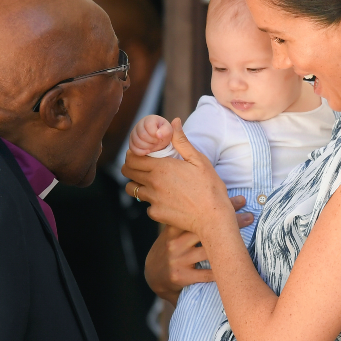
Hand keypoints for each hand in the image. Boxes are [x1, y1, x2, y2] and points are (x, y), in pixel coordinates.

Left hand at [124, 118, 232, 234]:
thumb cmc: (210, 188)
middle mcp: (153, 183)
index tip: (140, 153)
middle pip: (127, 172)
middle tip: (142, 165)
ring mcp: (153, 200)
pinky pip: (147, 205)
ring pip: (132, 189)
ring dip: (138, 184)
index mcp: (162, 167)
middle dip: (131, 166)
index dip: (133, 153)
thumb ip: (182, 141)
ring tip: (152, 182)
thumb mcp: (199, 161)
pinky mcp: (156, 214)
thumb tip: (174, 122)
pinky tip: (166, 199)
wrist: (213, 218)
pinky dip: (152, 201)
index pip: (132, 157)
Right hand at [129, 114, 172, 155]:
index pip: (149, 126)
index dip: (155, 134)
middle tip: (158, 142)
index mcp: (150, 119)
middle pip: (142, 134)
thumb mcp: (170, 132)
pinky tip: (148, 151)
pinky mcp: (132, 142)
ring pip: (136, 141)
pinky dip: (140, 151)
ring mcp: (134, 133)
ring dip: (147, 146)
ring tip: (154, 146)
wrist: (161, 141)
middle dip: (151, 141)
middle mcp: (140, 124)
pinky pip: (132, 148)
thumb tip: (162, 131)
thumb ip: (167, 130)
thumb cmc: (166, 134)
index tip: (160, 137)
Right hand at [144, 195, 254, 304]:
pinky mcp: (180, 276)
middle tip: (249, 215)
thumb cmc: (171, 249)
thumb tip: (213, 199)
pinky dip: (221, 269)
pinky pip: (206, 273)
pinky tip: (235, 265)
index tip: (239, 200)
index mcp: (173, 228)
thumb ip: (187, 218)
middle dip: (230, 222)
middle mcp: (174, 242)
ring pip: (208, 252)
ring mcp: (177, 260)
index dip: (219, 206)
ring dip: (230, 246)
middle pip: (205, 229)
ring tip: (247, 241)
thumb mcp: (173, 232)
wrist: (154, 276)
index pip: (198, 213)